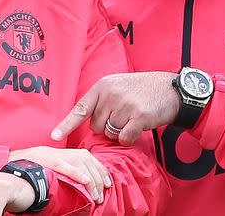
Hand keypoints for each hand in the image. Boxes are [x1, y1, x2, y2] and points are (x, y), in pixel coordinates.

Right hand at [9, 146, 109, 203]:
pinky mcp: (50, 161)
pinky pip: (66, 166)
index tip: (107, 183)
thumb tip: (82, 181)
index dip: (100, 170)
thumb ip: (67, 168)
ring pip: (81, 165)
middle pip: (88, 162)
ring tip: (96, 196)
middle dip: (98, 179)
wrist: (16, 160)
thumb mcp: (53, 163)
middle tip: (101, 195)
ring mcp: (57, 155)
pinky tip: (86, 182)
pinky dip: (77, 173)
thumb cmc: (35, 165)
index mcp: (67, 152)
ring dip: (91, 181)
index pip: (90, 158)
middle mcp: (64, 151)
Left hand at [51, 71, 179, 145]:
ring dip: (120, 132)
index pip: (81, 108)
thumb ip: (102, 99)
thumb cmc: (141, 90)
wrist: (170, 89)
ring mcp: (125, 105)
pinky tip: (138, 127)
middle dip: (107, 127)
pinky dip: (129, 138)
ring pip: (110, 134)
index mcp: (103, 86)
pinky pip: (124, 139)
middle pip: (96, 126)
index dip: (66, 124)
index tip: (54, 136)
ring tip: (132, 117)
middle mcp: (111, 94)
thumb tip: (88, 121)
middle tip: (122, 116)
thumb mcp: (118, 85)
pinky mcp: (138, 117)